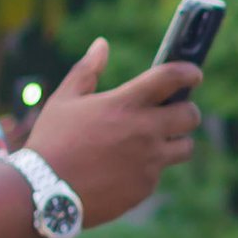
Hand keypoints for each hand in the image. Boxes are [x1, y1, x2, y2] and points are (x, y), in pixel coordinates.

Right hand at [26, 40, 202, 229]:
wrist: (44, 192)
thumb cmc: (52, 141)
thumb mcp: (64, 100)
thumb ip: (86, 70)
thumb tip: (101, 44)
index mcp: (125, 104)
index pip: (170, 78)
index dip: (188, 72)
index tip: (194, 73)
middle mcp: (143, 131)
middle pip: (191, 115)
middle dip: (187, 111)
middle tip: (174, 112)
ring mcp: (148, 161)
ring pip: (185, 147)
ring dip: (176, 141)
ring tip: (154, 141)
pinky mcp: (146, 186)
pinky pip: (159, 172)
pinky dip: (149, 168)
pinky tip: (125, 168)